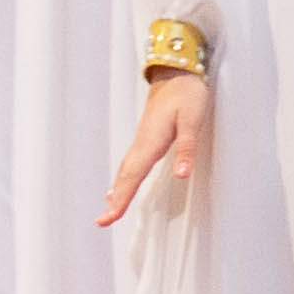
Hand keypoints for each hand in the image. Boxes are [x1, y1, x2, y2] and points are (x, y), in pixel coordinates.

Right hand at [97, 69, 211, 225]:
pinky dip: (123, 178)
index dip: (121, 199)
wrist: (177, 70)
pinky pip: (131, 163)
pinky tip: (119, 186)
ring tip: (108, 211)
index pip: (133, 177)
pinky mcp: (147, 136)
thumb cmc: (187, 94)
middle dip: (115, 200)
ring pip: (126, 170)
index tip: (108, 218)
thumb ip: (186, 148)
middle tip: (101, 222)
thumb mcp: (192, 120)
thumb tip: (181, 175)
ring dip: (118, 191)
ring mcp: (142, 140)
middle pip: (125, 177)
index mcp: (151, 142)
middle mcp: (142, 143)